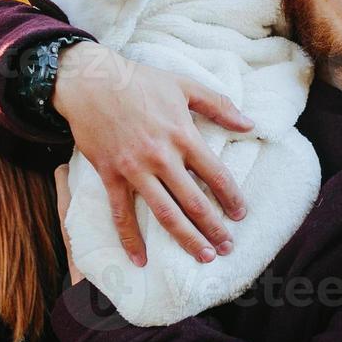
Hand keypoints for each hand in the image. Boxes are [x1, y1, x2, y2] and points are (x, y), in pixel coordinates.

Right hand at [52, 42, 251, 265]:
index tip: (240, 214)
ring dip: (186, 238)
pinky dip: (130, 239)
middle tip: (228, 247)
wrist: (91, 81)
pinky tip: (140, 261)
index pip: (216, 174)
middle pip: (194, 201)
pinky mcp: (110, 176)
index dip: (231, 197)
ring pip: (164, 213)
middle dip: (214, 227)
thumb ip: (219, 105)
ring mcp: (134, 169)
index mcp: (182, 135)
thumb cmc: (139, 81)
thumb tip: (250, 124)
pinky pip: (121, 213)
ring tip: (204, 256)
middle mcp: (161, 157)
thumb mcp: (184, 85)